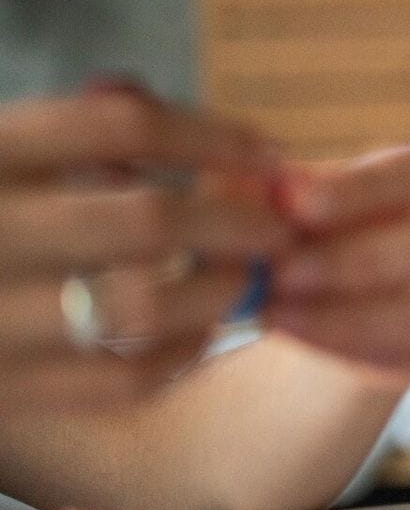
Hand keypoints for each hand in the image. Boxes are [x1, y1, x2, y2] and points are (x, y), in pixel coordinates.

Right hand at [0, 88, 289, 406]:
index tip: (267, 151)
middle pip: (149, 217)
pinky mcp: (3, 391)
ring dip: (220, 289)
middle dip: (238, 221)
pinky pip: (122, 377)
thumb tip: (175, 118)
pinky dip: (182, 352)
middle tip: (282, 227)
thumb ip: (72, 132)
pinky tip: (200, 332)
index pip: (121, 123)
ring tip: (247, 278)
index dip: (211, 134)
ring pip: (145, 304)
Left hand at [266, 141, 409, 388]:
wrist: (343, 285)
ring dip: (353, 314)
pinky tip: (295, 332)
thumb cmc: (334, 218)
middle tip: (281, 269)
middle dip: (361, 257)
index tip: (292, 200)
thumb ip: (293, 192)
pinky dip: (350, 345)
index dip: (368, 186)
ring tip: (276, 310)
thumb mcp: (312, 194)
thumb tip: (269, 191)